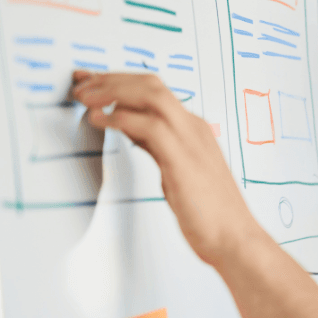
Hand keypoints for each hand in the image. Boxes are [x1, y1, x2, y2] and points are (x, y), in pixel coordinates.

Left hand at [71, 71, 266, 265]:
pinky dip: (121, 117)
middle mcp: (194, 129)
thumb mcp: (176, 169)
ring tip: (85, 98)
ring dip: (112, 91)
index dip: (119, 82)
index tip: (92, 83)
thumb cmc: (211, 213)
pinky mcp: (183, 160)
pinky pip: (150, 125)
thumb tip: (130, 127)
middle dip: (111, 79)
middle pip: (151, 84)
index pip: (154, 91)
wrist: (235, 238)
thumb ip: (156, 145)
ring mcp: (191, 141)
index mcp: (194, 130)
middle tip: (82, 86)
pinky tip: (101, 120)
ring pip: (151, 94)